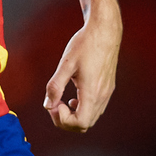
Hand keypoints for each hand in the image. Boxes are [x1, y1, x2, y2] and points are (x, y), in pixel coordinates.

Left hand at [43, 0, 121, 131]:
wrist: (104, 31)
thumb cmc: (85, 44)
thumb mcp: (66, 64)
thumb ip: (56, 86)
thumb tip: (47, 104)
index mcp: (92, 92)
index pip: (80, 123)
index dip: (63, 120)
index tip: (54, 104)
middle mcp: (102, 96)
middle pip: (85, 125)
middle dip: (66, 120)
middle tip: (54, 105)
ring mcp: (107, 93)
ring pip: (91, 118)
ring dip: (74, 115)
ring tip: (62, 101)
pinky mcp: (108, 88)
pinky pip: (96, 109)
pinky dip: (82, 109)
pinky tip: (74, 96)